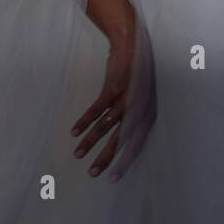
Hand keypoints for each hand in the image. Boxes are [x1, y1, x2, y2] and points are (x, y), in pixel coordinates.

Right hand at [72, 18, 155, 181]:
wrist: (132, 44)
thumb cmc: (137, 73)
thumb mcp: (142, 97)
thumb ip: (135, 116)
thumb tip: (125, 137)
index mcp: (148, 114)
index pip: (137, 144)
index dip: (124, 162)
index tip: (113, 179)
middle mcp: (140, 108)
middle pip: (121, 140)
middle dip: (106, 158)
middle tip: (93, 173)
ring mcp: (126, 98)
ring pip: (106, 127)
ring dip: (90, 141)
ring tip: (77, 154)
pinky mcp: (114, 87)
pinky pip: (97, 109)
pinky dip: (85, 121)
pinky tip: (75, 131)